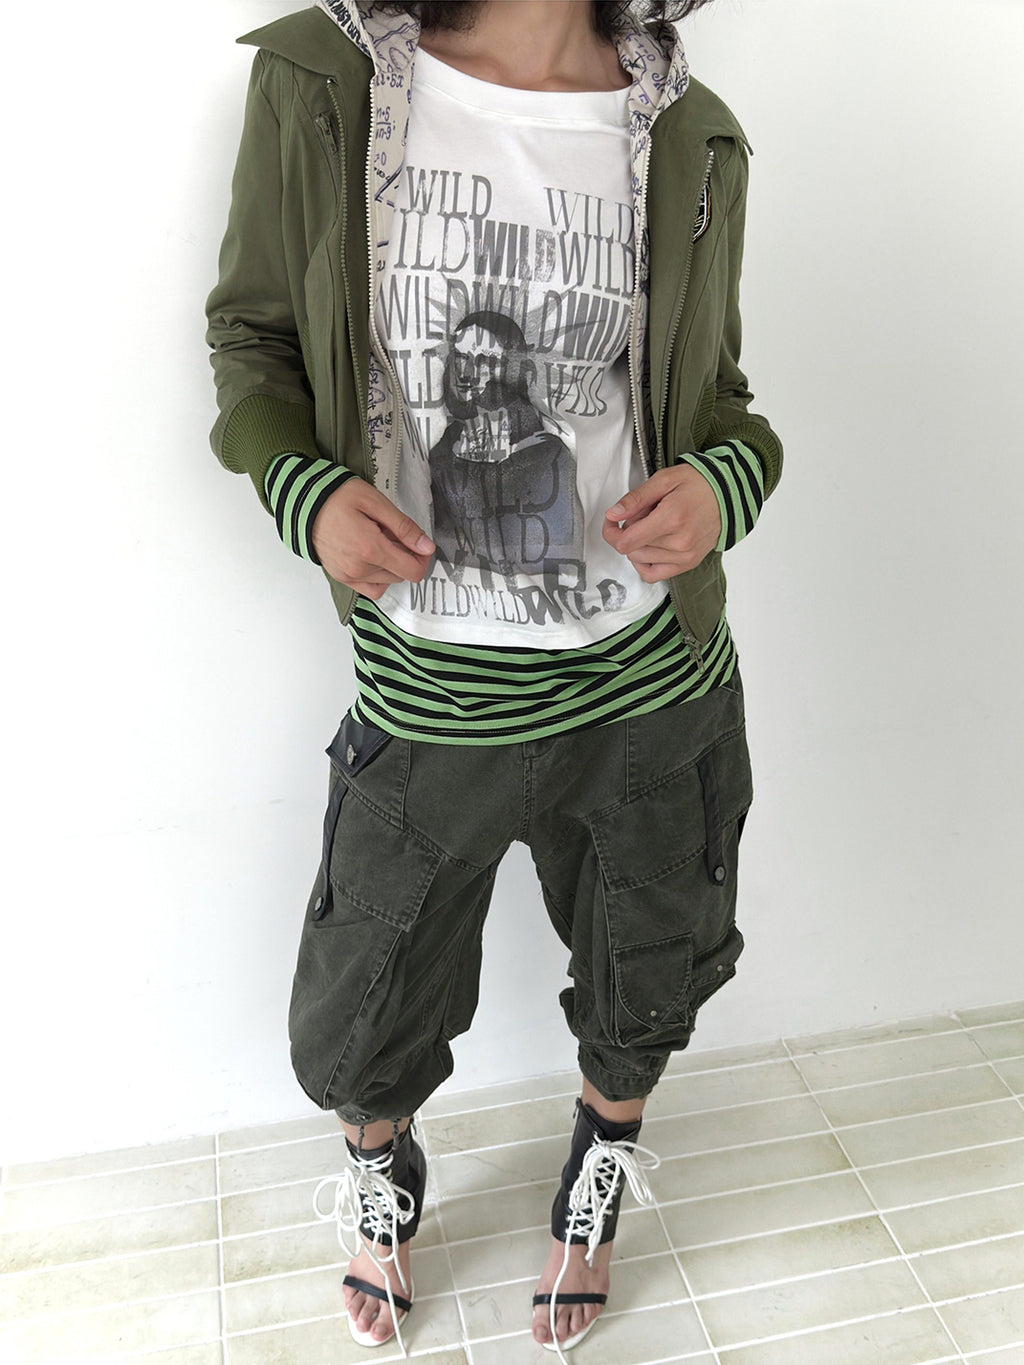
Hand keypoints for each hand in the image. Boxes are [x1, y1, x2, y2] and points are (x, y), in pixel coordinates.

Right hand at [311, 478, 433, 600]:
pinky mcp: (342, 578)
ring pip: (388, 581)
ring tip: (380, 541)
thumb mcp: (376, 503)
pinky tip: (374, 558)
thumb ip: (404, 527)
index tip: (420, 544)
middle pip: (401, 575)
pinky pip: (371, 588)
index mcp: (370, 548)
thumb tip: (426, 546)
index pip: (413, 571)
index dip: (423, 558)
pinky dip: (379, 577)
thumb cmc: (337, 497)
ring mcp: (349, 576)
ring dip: (392, 565)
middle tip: (394, 533)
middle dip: (405, 556)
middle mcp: (359, 568)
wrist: (304, 503)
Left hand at [603, 464, 720, 580]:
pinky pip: (654, 575)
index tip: (612, 521)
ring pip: (640, 560)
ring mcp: (685, 556)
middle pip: (632, 550)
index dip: (611, 532)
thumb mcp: (663, 480)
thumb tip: (613, 514)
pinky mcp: (688, 563)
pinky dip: (644, 563)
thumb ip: (636, 499)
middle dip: (628, 532)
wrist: (729, 494)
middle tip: (641, 515)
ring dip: (638, 545)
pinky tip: (649, 547)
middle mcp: (679, 542)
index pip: (626, 541)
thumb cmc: (698, 484)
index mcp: (671, 519)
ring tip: (652, 526)